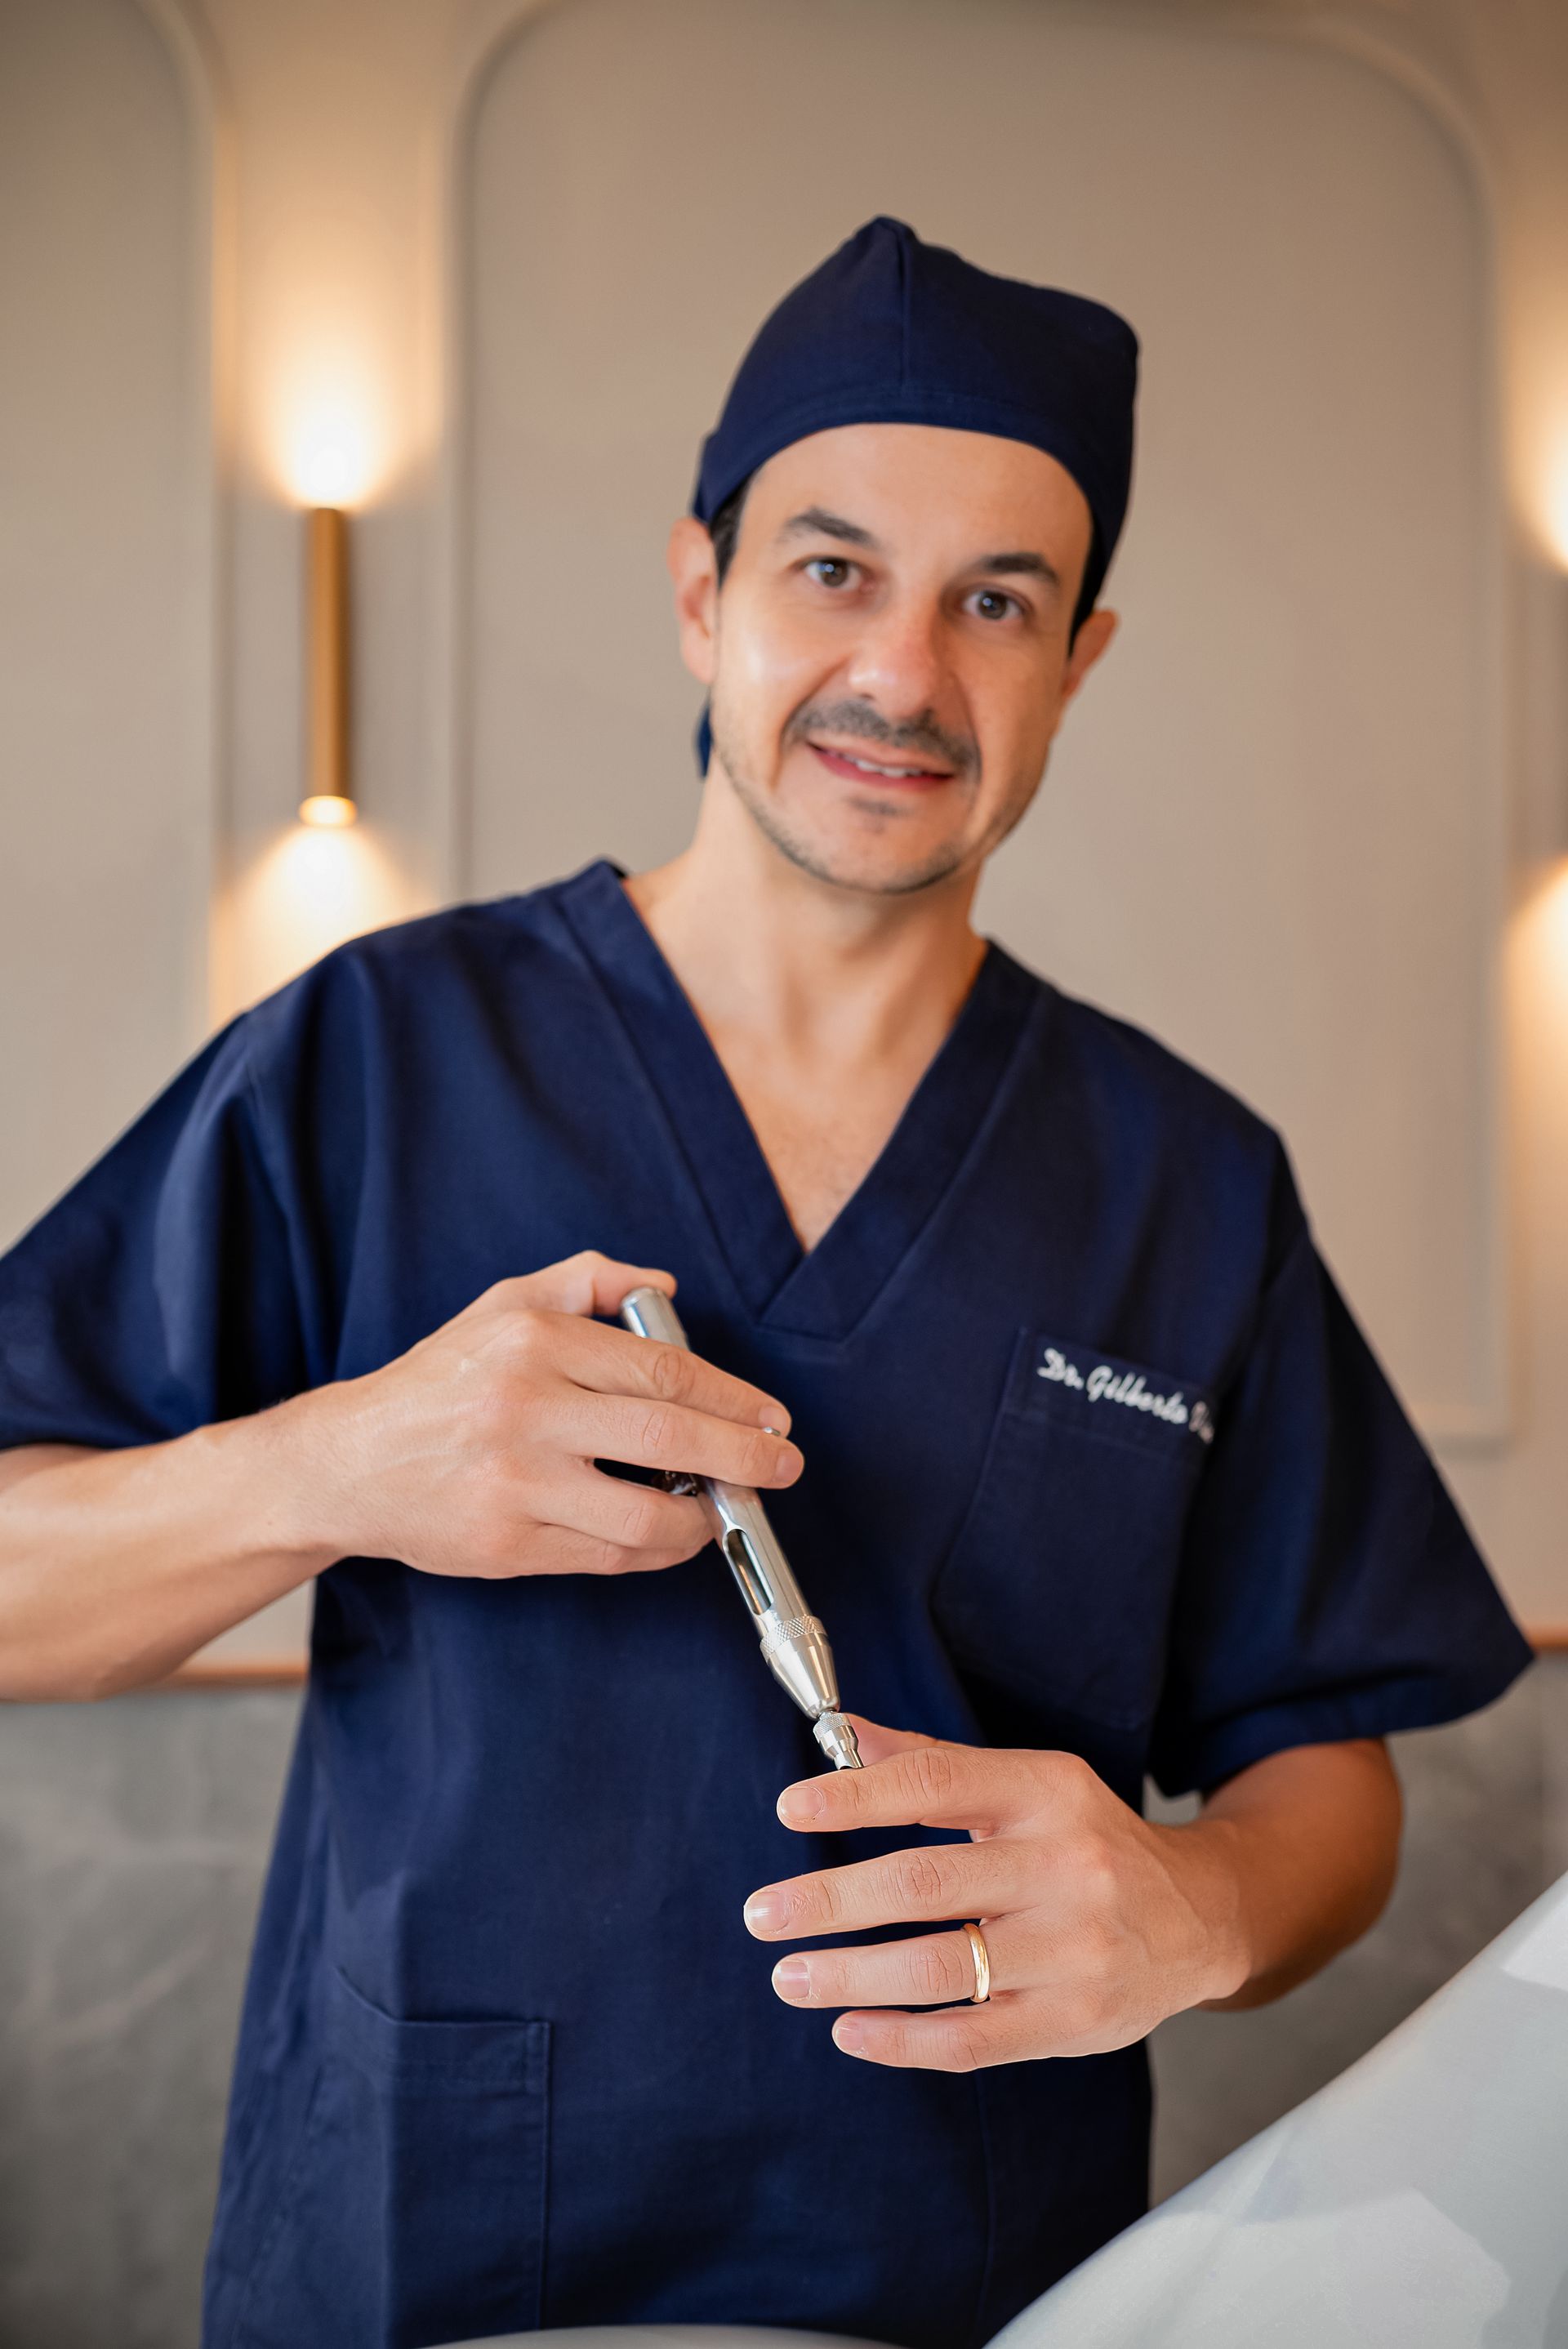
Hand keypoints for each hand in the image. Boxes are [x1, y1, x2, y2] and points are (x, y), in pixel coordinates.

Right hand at [299, 1250, 800, 1578]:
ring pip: (644, 1514)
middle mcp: (524, 1410)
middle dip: (744, 1456)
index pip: (661, 1370)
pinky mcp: (506, 1546)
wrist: (347, 1463)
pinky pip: (608, 1556)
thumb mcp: (502, 1304)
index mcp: (532, 1342)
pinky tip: (674, 1534)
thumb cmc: (438, 1381)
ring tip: (726, 1508)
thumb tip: (666, 1286)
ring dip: (705, 1518)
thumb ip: (587, 1278)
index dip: (731, 1397)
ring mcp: (514, 1484)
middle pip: (668, 1439)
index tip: (771, 1416)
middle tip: (782, 1465)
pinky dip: (656, 1550)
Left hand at [742, 1717, 1249, 2070]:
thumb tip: (841, 1738)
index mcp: (1046, 1794)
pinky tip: (849, 2029)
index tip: (790, 1810)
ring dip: (850, 1975)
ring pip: (940, 1968)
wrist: (1200, 1918)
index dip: (855, 1797)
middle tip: (763, 1914)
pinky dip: (901, 2040)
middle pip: (926, 1883)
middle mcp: (1064, 1868)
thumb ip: (934, 1766)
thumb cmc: (1089, 1843)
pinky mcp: (1074, 2022)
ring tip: (790, 1975)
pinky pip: (971, 2040)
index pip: (935, 1786)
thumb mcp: (1029, 1784)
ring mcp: (1073, 1952)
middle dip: (831, 1901)